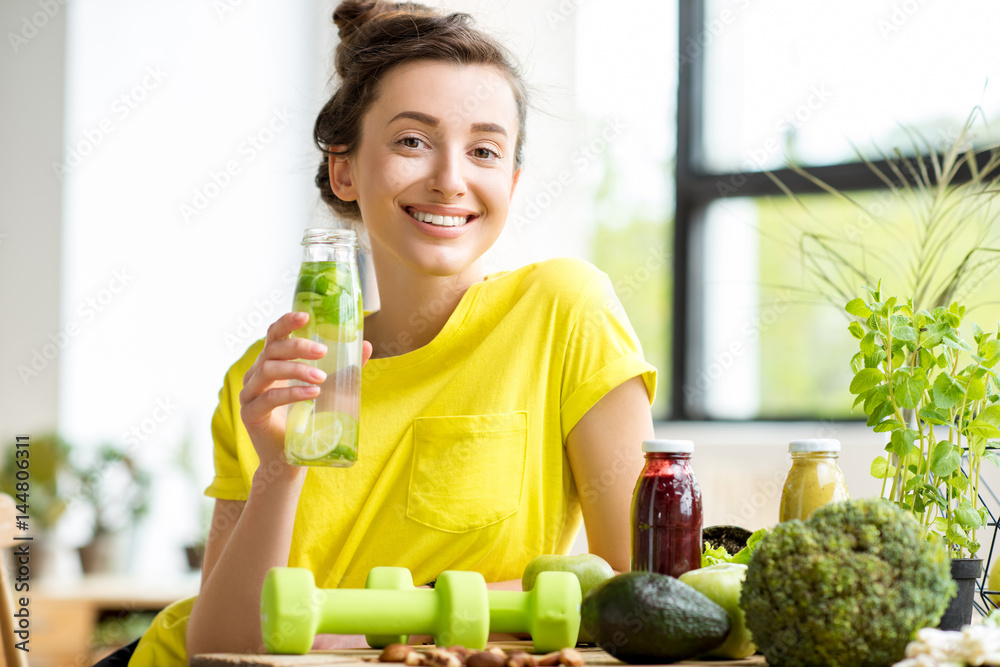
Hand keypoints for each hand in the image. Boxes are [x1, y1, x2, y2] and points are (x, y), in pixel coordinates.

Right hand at [239, 312, 372, 473]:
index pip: (273, 335)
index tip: (305, 316)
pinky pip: (268, 398)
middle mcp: (256, 376)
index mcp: (271, 364)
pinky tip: (312, 393)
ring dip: (297, 370)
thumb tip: (366, 345)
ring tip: (322, 377)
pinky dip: (291, 393)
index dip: (286, 322)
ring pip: (268, 370)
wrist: (290, 460)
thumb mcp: (327, 390)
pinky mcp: (250, 415)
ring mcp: (250, 395)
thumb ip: (344, 369)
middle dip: (298, 347)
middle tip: (323, 351)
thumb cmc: (307, 421)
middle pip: (271, 350)